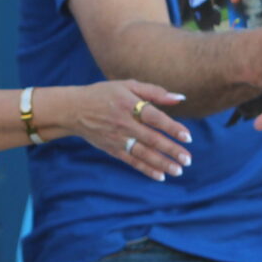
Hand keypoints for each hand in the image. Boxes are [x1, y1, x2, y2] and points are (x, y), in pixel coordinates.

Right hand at [39, 80, 192, 179]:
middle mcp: (124, 123)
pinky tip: (160, 176)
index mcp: (129, 104)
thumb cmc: (104, 94)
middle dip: (171, 150)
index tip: (187, 137)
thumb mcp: (127, 85)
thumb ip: (154, 92)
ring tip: (178, 170)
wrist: (73, 109)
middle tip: (188, 159)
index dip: (172, 127)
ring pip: (143, 153)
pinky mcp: (112, 149)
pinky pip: (131, 161)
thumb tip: (180, 98)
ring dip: (161, 163)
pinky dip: (145, 169)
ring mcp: (117, 138)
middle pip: (151, 139)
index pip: (154, 118)